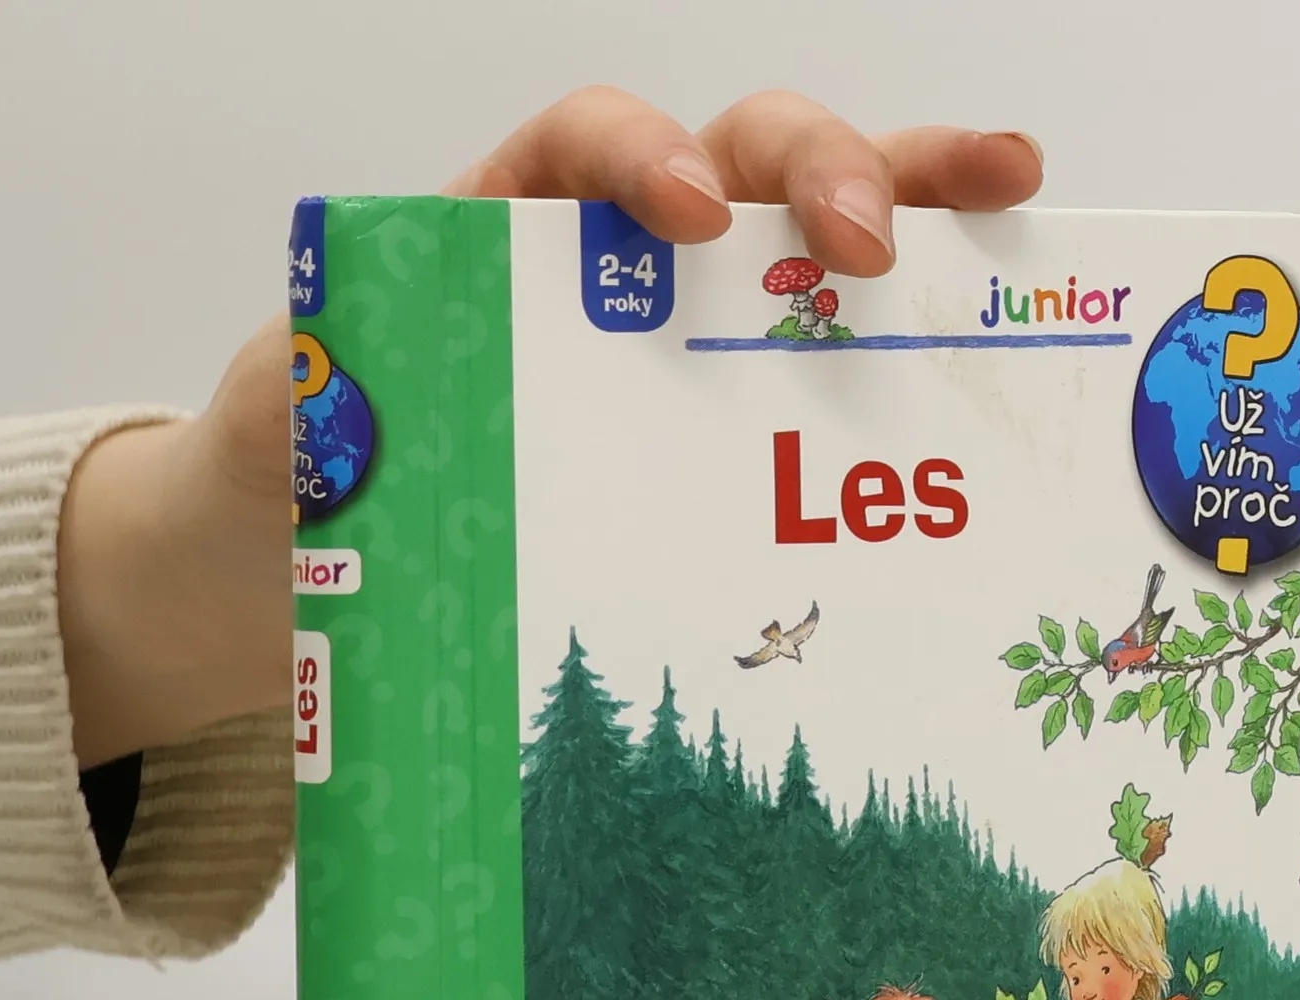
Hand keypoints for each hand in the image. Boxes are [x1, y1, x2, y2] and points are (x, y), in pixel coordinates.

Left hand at [55, 91, 1041, 767]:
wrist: (316, 552)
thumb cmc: (318, 473)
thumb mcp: (293, 429)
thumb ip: (314, 404)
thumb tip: (346, 418)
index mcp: (507, 232)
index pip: (586, 147)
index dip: (643, 158)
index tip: (682, 217)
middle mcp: (614, 262)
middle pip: (732, 163)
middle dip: (815, 175)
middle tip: (872, 249)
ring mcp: (685, 336)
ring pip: (806, 234)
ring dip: (908, 201)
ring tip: (1006, 193)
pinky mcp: (724, 419)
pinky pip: (824, 353)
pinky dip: (911, 321)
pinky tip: (988, 306)